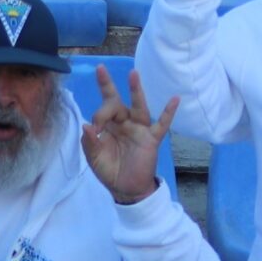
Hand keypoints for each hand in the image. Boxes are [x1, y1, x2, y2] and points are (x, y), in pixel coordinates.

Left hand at [80, 65, 179, 203]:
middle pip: (116, 102)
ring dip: (136, 90)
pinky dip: (168, 113)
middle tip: (101, 70)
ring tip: (133, 73)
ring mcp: (139, 129)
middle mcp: (124, 123)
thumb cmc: (110, 171)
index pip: (102, 111)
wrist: (126, 190)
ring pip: (138, 107)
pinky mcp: (151, 139)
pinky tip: (175, 99)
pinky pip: (162, 125)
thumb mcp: (94, 158)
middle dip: (107, 88)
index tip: (95, 128)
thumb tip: (86, 125)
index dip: (98, 115)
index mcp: (108, 126)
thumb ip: (90, 142)